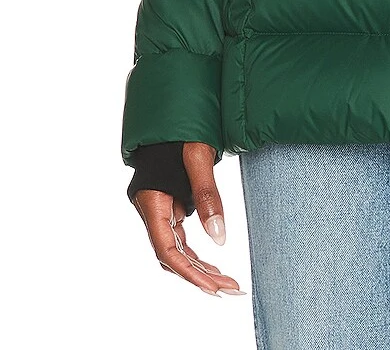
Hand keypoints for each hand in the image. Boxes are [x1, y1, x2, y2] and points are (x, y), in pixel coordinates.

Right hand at [132, 141, 244, 296]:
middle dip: (200, 274)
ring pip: (176, 248)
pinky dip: (195, 250)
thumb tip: (219, 237)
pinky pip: (179, 235)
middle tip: (230, 288)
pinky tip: (212, 260)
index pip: (167, 249)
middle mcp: (150, 208)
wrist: (172, 109)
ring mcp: (158, 207)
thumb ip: (208, 194)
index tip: (213, 288)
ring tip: (226, 281)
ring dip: (199, 266)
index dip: (190, 272)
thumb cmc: (182, 127)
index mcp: (151, 201)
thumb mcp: (198, 156)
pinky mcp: (168, 202)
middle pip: (172, 255)